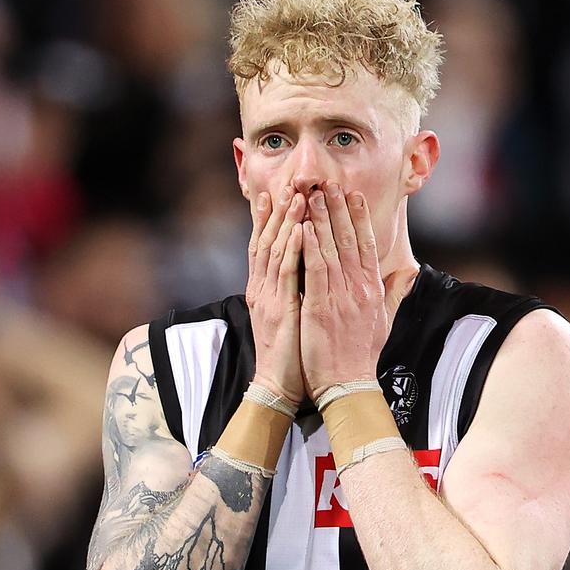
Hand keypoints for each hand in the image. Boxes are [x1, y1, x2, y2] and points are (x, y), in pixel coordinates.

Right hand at [246, 186, 306, 404]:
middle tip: (286, 184)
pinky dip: (292, 249)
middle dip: (277, 212)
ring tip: (295, 196)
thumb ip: (295, 293)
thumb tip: (306, 275)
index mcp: (266, 290)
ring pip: (276, 251)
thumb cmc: (291, 353)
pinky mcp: (280, 309)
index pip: (267, 247)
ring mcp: (269, 298)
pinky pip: (286, 274)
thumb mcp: (291, 317)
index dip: (270, 220)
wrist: (278, 385)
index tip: (277, 194)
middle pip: (267, 242)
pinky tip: (299, 230)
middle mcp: (263, 289)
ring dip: (286, 222)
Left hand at [299, 182, 387, 399]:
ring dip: (320, 219)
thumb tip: (410, 273)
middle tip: (328, 183)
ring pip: (330, 249)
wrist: (349, 384)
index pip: (366, 244)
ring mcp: (341, 297)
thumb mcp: (384, 320)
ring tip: (312, 195)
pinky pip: (315, 270)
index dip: (359, 217)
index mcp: (373, 289)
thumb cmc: (361, 355)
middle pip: (349, 239)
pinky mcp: (321, 307)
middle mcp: (359, 288)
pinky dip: (308, 246)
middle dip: (338, 208)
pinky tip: (302, 227)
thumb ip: (395, 292)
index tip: (353, 194)